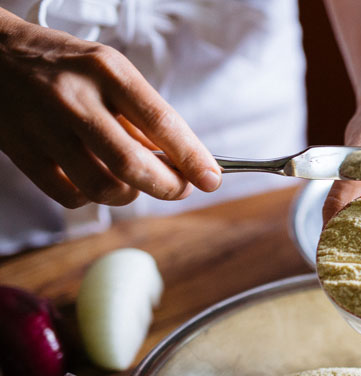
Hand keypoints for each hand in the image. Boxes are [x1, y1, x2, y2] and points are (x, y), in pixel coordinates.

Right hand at [0, 10, 219, 208]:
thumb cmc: (65, 66)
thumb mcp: (110, 73)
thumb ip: (143, 116)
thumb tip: (183, 163)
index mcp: (106, 71)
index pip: (161, 123)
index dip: (192, 158)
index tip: (212, 179)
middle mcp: (75, 98)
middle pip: (132, 164)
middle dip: (167, 186)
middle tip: (180, 188)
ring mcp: (44, 127)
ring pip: (103, 187)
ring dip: (130, 195)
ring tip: (135, 182)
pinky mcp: (22, 151)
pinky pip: (71, 195)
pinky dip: (93, 198)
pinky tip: (96, 180)